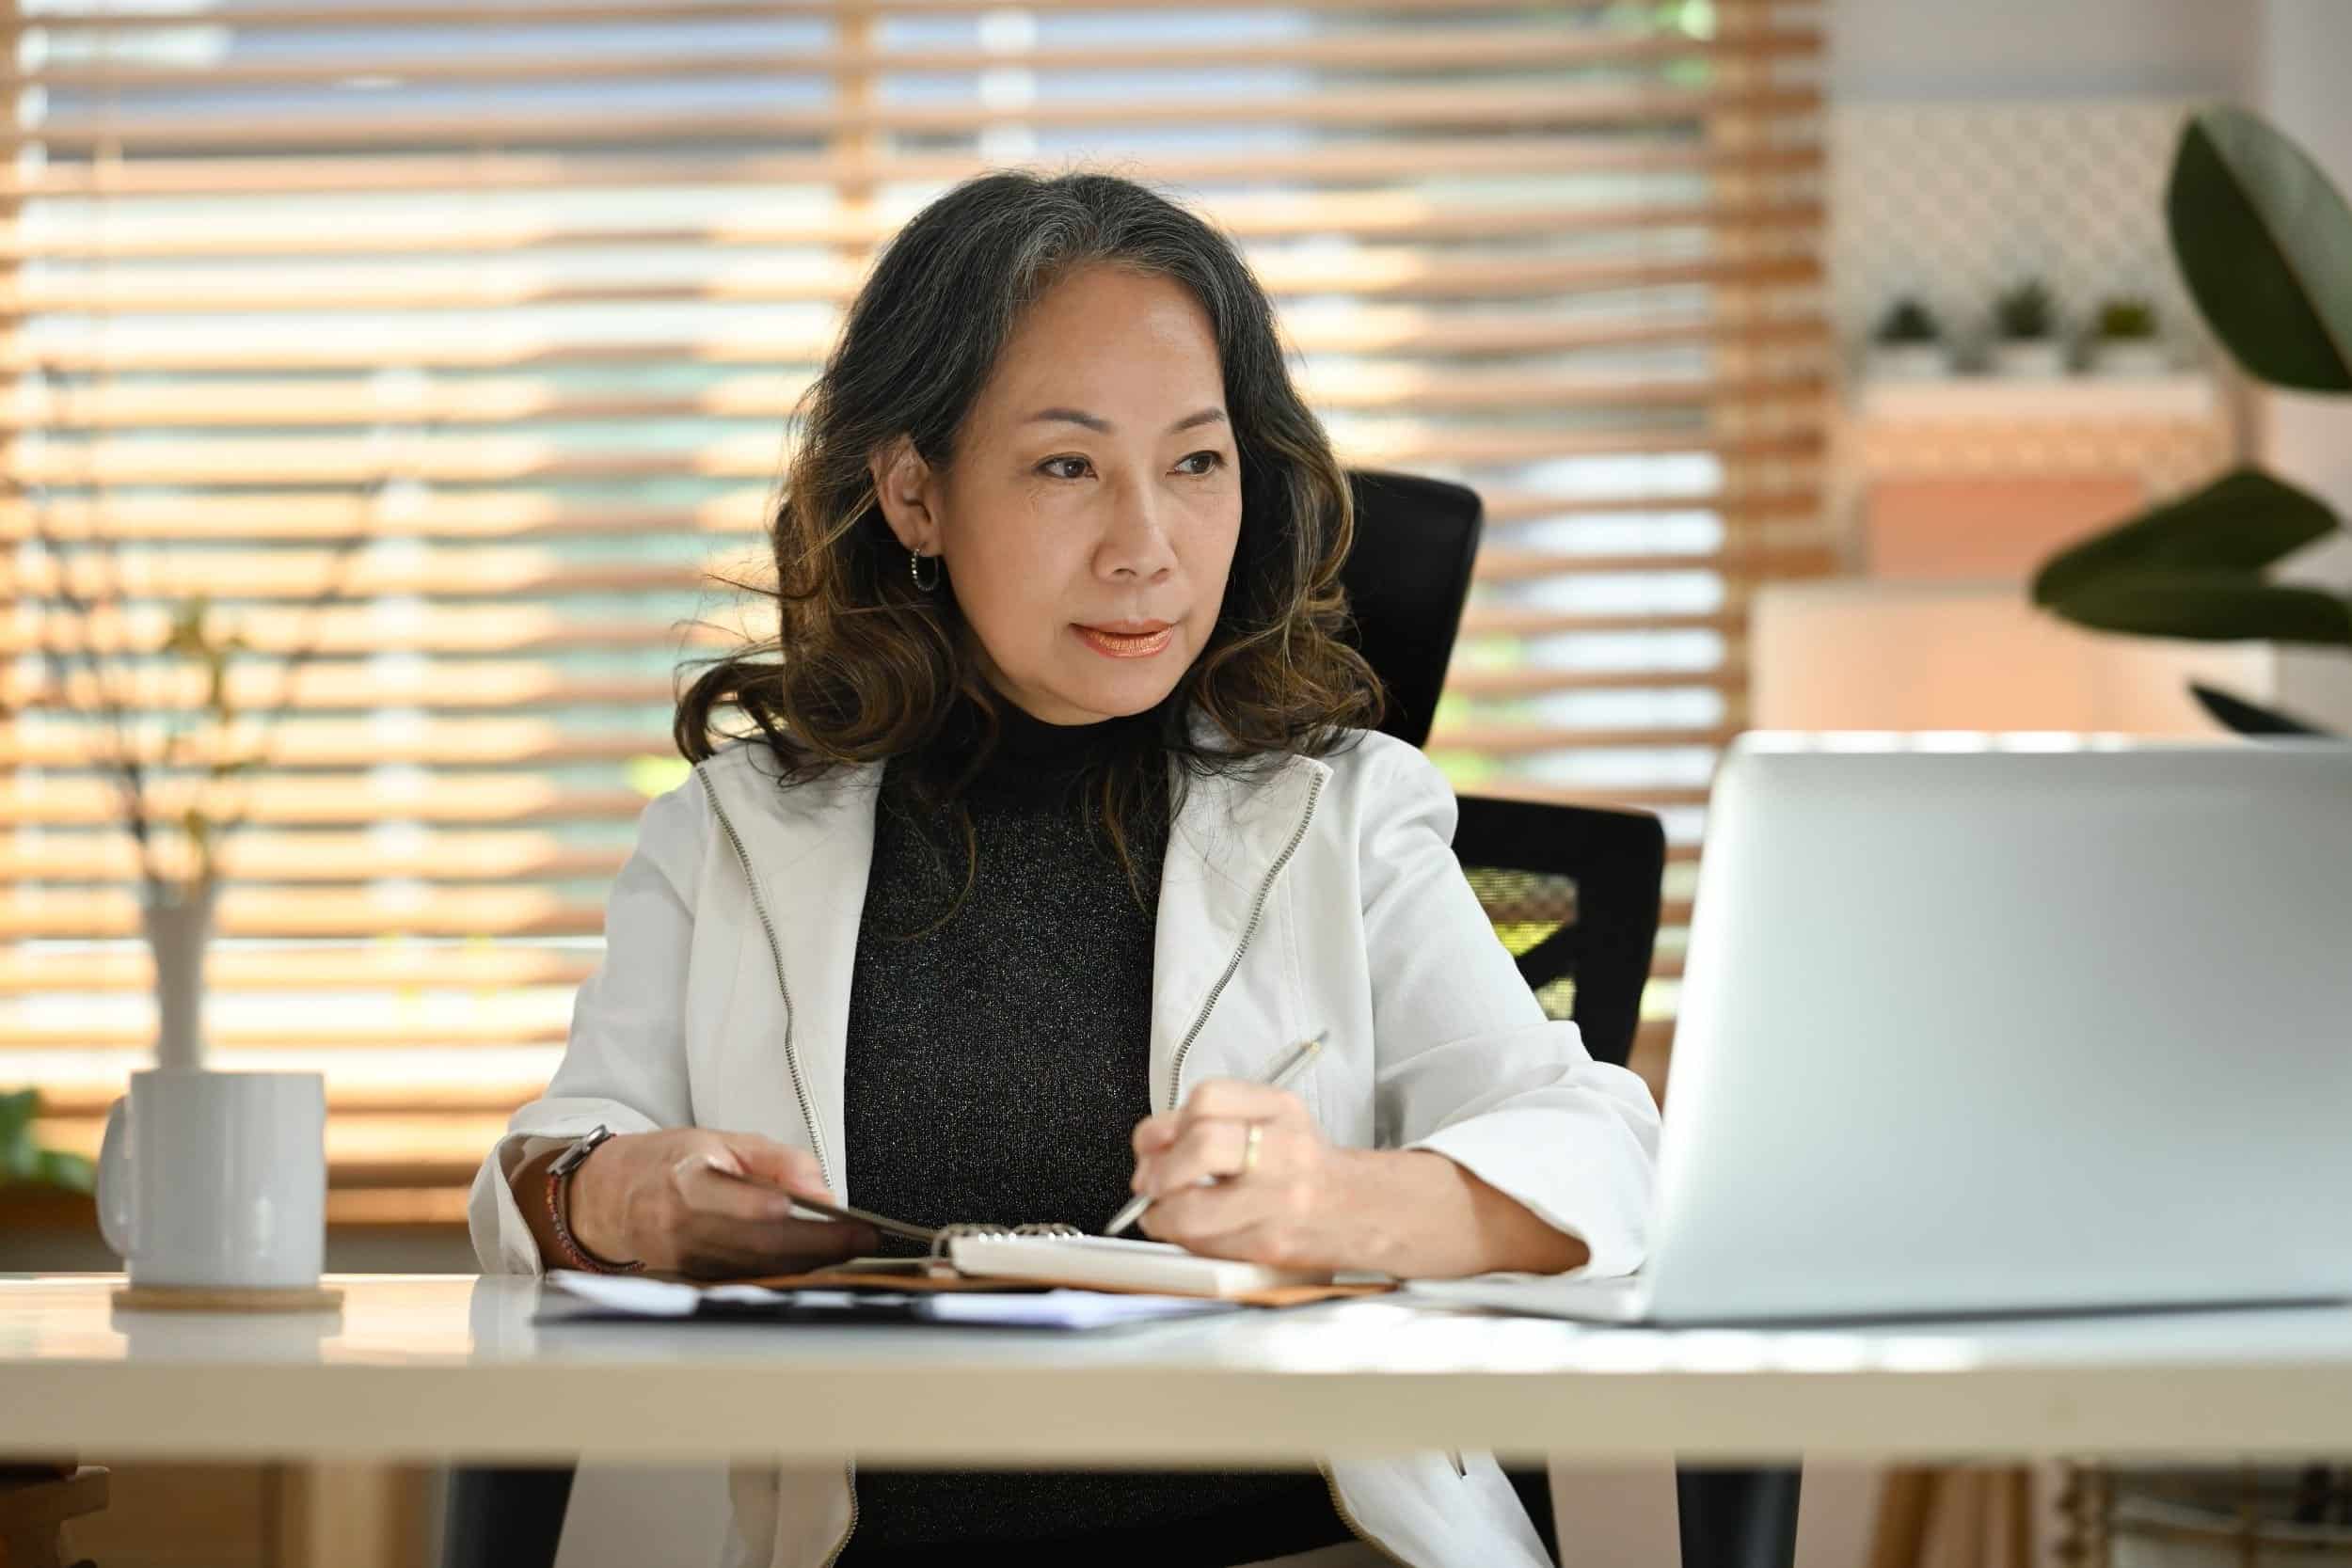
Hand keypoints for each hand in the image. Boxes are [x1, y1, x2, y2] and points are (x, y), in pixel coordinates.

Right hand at [568, 1129, 878, 1279]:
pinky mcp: (695, 1283)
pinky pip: (749, 1278)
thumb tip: (821, 1190)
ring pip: (759, 1267)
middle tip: (863, 1238)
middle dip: (817, 1243)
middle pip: (756, 1243)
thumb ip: (777, 1161)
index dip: (769, 1205)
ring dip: (810, 1261)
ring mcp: (686, 1262)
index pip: (728, 1196)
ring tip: (852, 1248)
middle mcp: (679, 1228)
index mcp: (683, 1182)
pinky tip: (818, 1263)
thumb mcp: (723, 1141)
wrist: (613, 1200)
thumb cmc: (670, 1163)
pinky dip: (787, 1271)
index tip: (821, 1207)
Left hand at [1128, 1079, 1368, 1269]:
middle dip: (1160, 1171)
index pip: (1207, 1099)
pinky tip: (1190, 1231)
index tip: (1155, 1143)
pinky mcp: (1270, 1246)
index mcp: (1280, 1110)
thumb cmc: (1305, 1165)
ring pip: (1192, 1210)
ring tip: (1161, 1213)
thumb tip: (1149, 1145)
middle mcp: (1284, 1150)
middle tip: (1149, 1183)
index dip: (1166, 1124)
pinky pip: (1207, 1245)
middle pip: (1201, 1146)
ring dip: (1161, 1215)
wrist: (1365, 1208)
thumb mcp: (1270, 1120)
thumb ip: (1210, 1120)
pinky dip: (1184, 1239)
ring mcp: (1278, 1202)